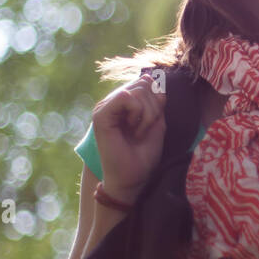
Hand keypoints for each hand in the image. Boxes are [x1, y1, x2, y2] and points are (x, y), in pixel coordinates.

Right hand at [93, 70, 167, 196]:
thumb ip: (156, 102)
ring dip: (148, 113)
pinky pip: (127, 97)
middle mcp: (112, 102)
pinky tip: (134, 130)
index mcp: (124, 104)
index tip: (153, 123)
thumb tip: (153, 80)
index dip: (157, 100)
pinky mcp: (101, 115)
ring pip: (138, 89)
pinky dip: (139, 113)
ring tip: (139, 132)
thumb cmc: (143, 155)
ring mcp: (105, 107)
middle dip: (154, 107)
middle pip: (143, 83)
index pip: (146, 82)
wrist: (132, 178)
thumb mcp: (156, 124)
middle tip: (146, 129)